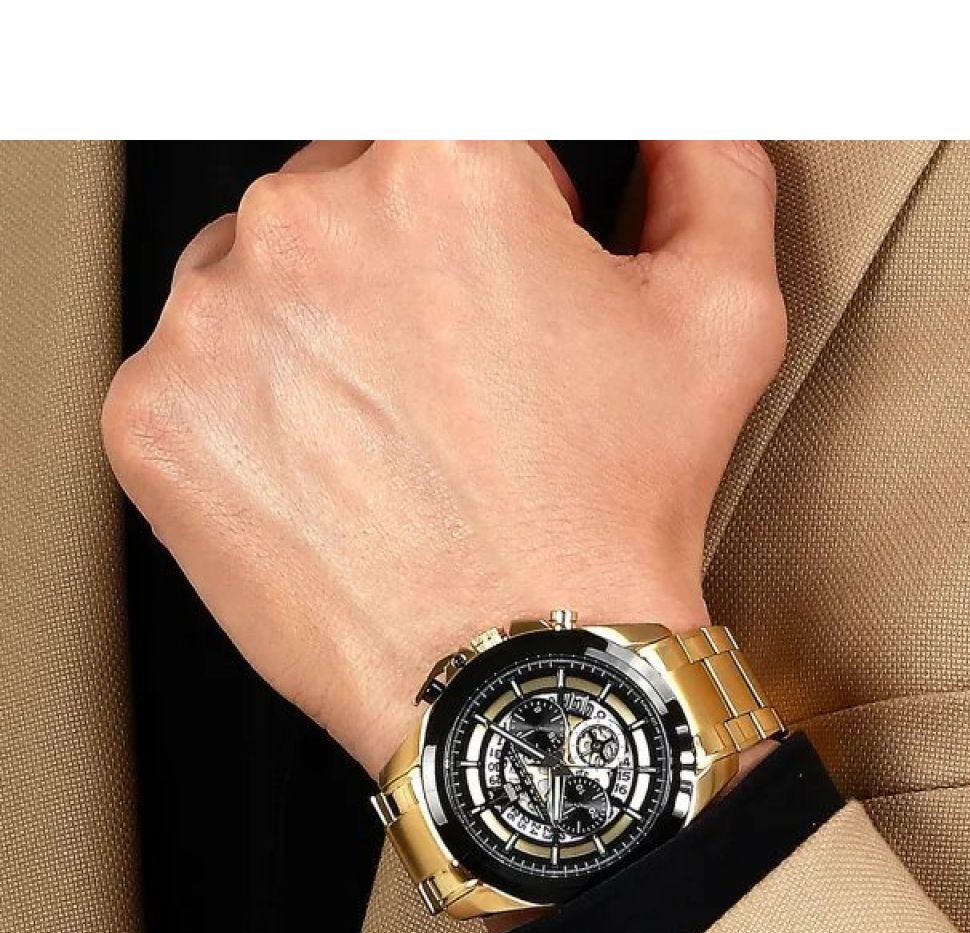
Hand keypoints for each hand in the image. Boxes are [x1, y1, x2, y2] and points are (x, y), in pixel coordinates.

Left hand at [102, 140, 785, 776]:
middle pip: (344, 196)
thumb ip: (705, 169)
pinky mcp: (155, 420)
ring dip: (318, 335)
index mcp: (443, 169)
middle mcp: (308, 223)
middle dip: (401, 268)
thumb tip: (676, 121)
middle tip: (463, 384)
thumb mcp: (720, 319)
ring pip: (259, 282)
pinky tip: (331, 473)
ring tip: (395, 438)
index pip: (450, 132)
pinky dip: (251, 416)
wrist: (524, 681)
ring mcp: (214, 325)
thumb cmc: (610, 517)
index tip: (506, 280)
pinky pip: (194, 378)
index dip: (495, 213)